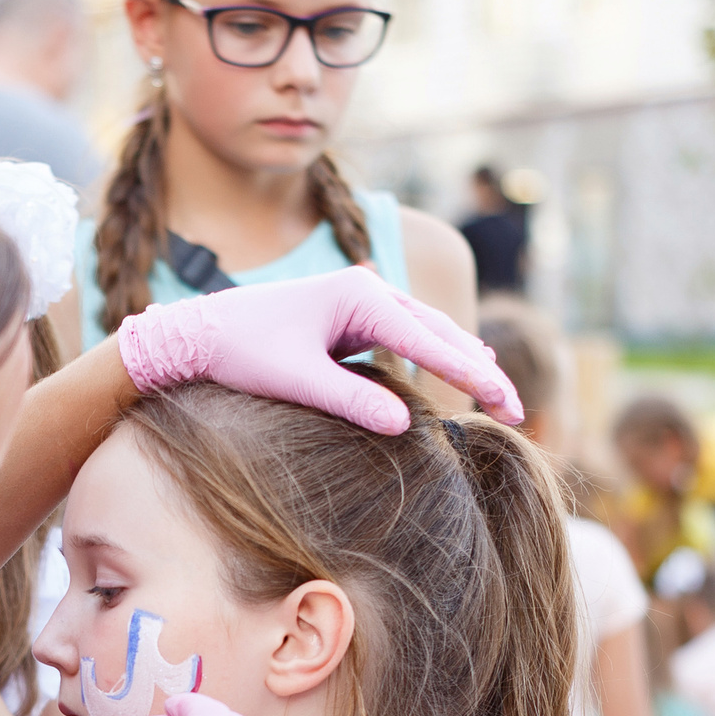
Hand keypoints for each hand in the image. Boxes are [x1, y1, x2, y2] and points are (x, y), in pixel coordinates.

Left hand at [115, 266, 522, 433]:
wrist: (198, 329)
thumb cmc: (241, 352)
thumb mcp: (296, 380)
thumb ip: (351, 401)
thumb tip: (406, 425)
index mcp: (360, 295)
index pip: (432, 341)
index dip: (473, 375)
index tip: (507, 403)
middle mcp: (367, 289)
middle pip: (440, 331)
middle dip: (479, 369)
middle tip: (516, 409)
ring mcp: (360, 300)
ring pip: (426, 331)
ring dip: (460, 359)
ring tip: (498, 390)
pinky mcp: (350, 316)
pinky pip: (404, 336)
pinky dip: (433, 355)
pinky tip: (454, 369)